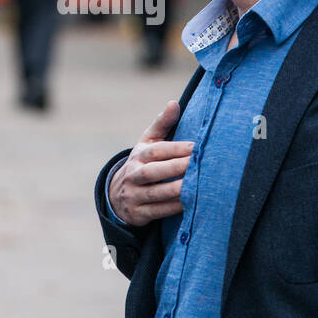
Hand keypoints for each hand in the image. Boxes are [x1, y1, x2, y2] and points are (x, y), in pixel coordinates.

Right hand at [108, 100, 193, 226]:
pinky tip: (191, 202)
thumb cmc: (142, 163)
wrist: (117, 196)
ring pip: (156, 193)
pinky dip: (174, 207)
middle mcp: (133, 175)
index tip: (197, 146)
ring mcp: (134, 195)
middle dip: (177, 167)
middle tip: (199, 164)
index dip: (176, 148)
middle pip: (154, 171)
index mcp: (138, 155)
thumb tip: (174, 103)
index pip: (156, 151)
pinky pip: (158, 211)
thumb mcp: (147, 143)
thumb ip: (162, 123)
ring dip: (177, 189)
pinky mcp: (138, 214)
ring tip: (197, 184)